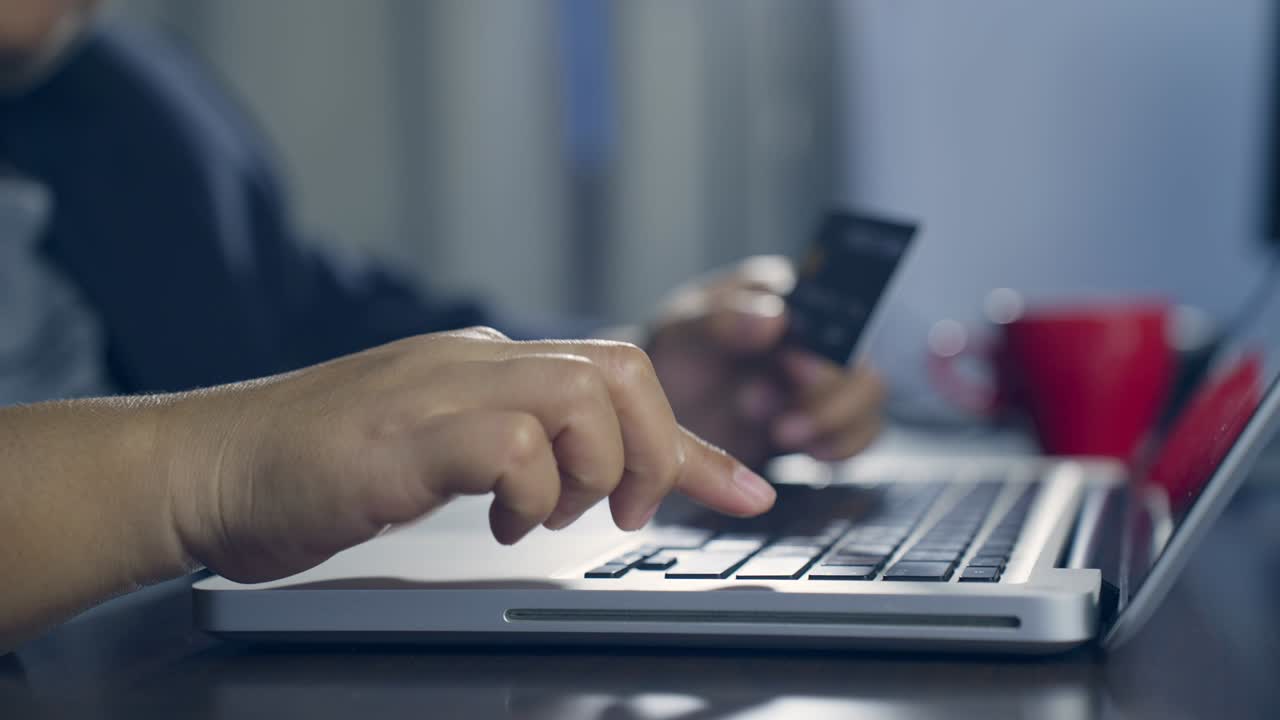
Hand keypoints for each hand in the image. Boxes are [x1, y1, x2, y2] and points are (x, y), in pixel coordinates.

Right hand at [159, 328, 775, 583]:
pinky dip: (533, 489)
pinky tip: (500, 518)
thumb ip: (507, 447)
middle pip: (622, 371)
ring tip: (550, 515)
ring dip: (594, 471)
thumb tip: (572, 478)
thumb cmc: (314, 466)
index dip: (695, 444)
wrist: (209, 464)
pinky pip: (517, 443)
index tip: (747, 491)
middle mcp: (476, 360)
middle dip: (657, 450)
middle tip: (630, 512)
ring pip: (584, 398)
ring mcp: (444, 387)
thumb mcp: (435, 451)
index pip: (618, 378)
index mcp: (485, 363)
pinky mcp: (413, 430)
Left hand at [647, 256, 884, 468]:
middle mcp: (813, 332)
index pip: (834, 302)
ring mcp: (822, 378)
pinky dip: (840, 446)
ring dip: (832, 420)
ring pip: (868, 395)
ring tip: (780, 431)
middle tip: (769, 404)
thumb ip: (723, 318)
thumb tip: (774, 317)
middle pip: (859, 354)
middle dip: (824, 388)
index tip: (789, 362)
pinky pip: (860, 433)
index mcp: (784, 294)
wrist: (659, 409)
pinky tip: (805, 449)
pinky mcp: (823, 420)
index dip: (823, 338)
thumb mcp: (683, 328)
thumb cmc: (674, 354)